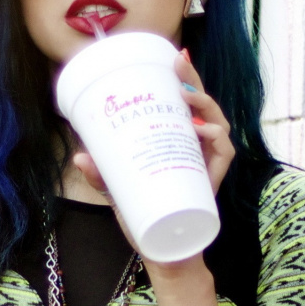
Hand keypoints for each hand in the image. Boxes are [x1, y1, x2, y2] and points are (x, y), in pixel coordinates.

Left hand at [72, 48, 234, 197]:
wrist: (160, 249)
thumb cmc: (143, 212)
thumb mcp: (117, 187)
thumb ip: (100, 173)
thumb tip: (79, 157)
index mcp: (179, 140)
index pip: (187, 103)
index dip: (186, 78)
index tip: (174, 56)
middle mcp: (197, 146)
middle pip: (203, 105)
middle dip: (194, 80)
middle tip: (178, 64)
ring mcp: (208, 162)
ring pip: (218, 123)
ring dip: (204, 105)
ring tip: (186, 98)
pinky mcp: (214, 181)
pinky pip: (225, 153)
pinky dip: (217, 140)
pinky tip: (203, 131)